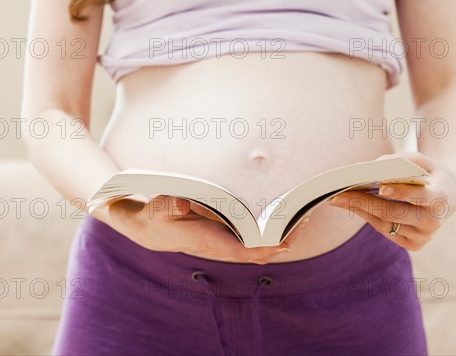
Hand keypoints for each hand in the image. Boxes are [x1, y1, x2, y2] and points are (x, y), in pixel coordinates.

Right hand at [104, 195, 292, 263]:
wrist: (151, 230)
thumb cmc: (157, 217)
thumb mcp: (159, 208)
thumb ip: (170, 205)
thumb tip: (182, 204)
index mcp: (207, 241)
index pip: (240, 251)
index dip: (264, 248)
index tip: (284, 243)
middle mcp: (220, 247)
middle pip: (258, 252)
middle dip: (282, 240)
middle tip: (304, 219)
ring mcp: (224, 245)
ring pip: (259, 248)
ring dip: (280, 237)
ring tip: (302, 217)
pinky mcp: (226, 238)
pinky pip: (253, 241)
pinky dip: (271, 235)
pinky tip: (284, 221)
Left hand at [328, 152, 455, 250]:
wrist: (449, 194)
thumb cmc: (430, 173)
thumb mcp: (421, 161)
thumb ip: (399, 162)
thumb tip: (369, 168)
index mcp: (441, 198)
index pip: (420, 197)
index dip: (401, 193)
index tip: (381, 187)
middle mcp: (433, 221)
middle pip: (393, 213)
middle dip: (363, 202)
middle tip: (339, 193)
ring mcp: (423, 236)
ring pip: (384, 223)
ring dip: (359, 210)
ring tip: (338, 198)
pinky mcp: (414, 245)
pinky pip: (384, 230)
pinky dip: (367, 216)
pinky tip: (352, 206)